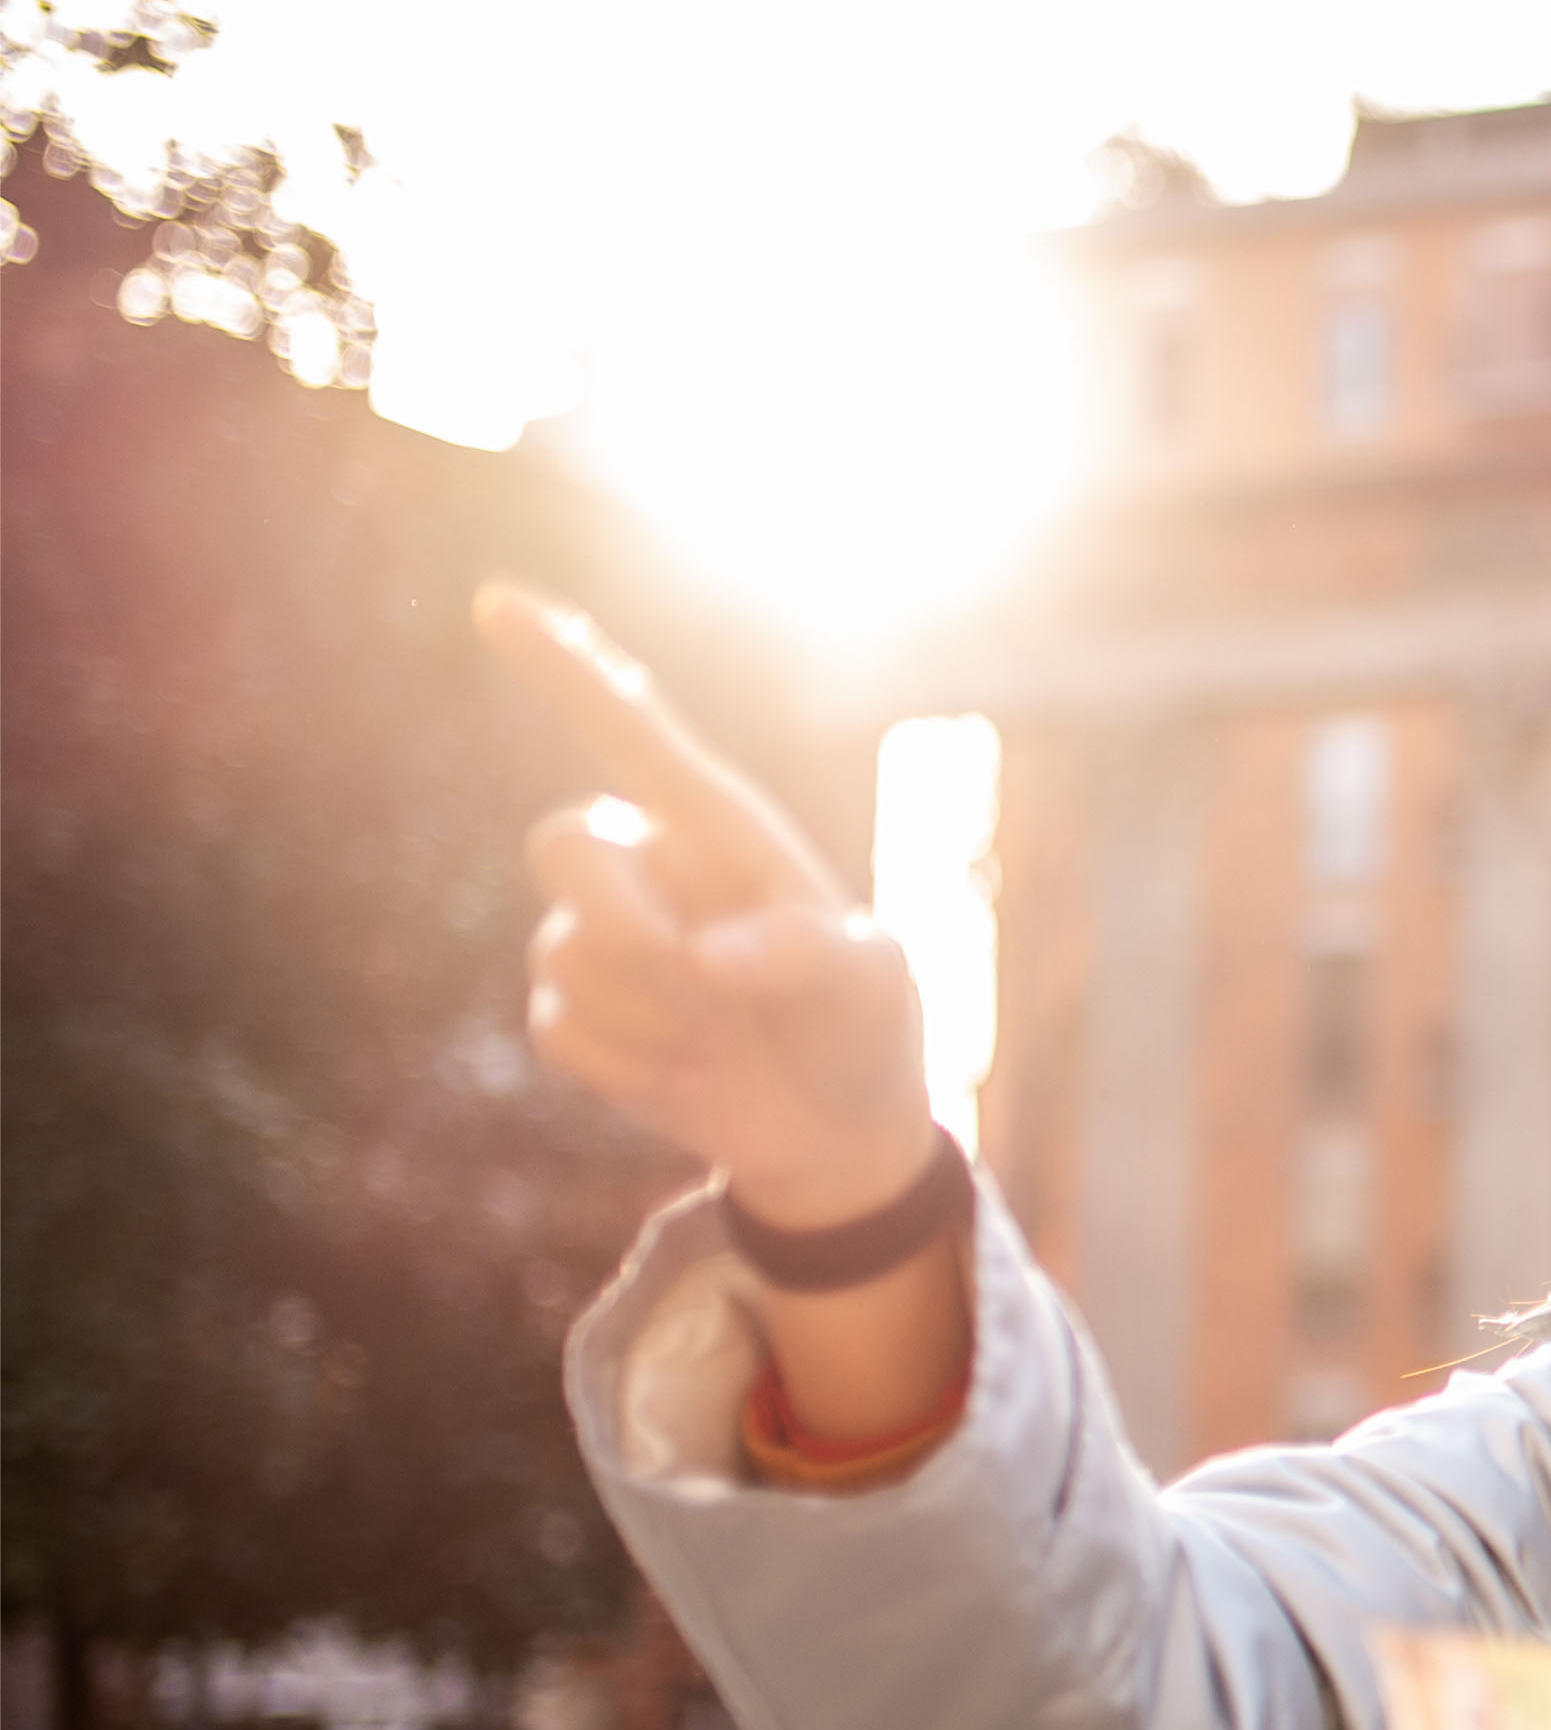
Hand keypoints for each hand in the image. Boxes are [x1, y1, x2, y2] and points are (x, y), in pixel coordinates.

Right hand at [480, 581, 937, 1229]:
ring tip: (726, 1038)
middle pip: (563, 841)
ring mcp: (601, 936)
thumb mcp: (874, 984)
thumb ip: (807, 955)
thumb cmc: (863, 1026)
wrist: (832, 1127)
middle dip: (623, 919)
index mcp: (723, 831)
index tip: (496, 601)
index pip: (633, 731)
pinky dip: (631, 1067)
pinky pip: (562, 1028)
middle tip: (703, 983)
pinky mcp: (574, 1010)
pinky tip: (689, 1071)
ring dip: (653, 1013)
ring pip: (564, 951)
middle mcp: (651, 865)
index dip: (566, 666)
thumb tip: (706, 957)